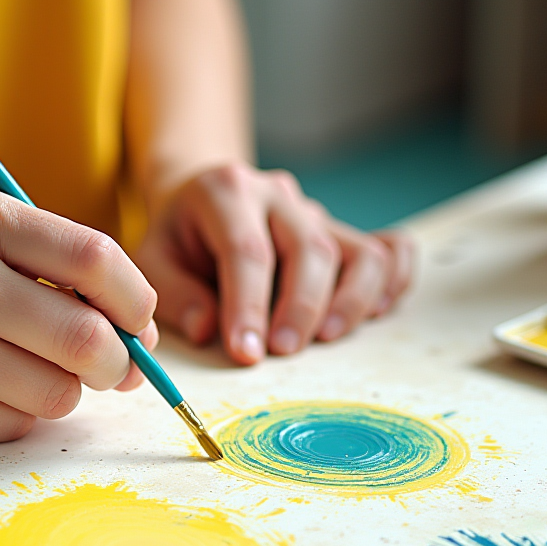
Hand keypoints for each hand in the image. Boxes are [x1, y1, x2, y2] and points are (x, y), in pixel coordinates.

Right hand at [0, 186, 157, 444]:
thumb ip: (58, 275)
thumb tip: (143, 339)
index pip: (95, 257)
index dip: (137, 301)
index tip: (139, 325)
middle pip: (85, 338)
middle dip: (116, 365)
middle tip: (110, 371)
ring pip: (54, 393)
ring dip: (58, 393)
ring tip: (21, 374)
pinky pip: (10, 427)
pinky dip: (12, 418)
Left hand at [136, 163, 412, 363]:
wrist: (199, 197)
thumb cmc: (177, 237)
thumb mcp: (152, 259)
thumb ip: (175, 295)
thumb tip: (208, 330)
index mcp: (225, 191)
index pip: (247, 250)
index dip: (248, 306)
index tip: (246, 354)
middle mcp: (278, 194)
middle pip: (310, 247)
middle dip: (301, 306)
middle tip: (284, 352)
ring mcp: (315, 211)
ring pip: (357, 249)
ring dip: (350, 300)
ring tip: (327, 339)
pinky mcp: (342, 231)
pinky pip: (389, 249)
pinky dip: (394, 281)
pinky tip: (374, 313)